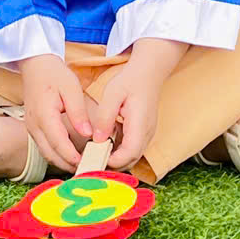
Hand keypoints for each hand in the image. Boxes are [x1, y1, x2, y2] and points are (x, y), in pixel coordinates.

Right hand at [20, 54, 94, 173]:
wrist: (35, 66)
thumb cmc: (54, 74)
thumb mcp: (71, 88)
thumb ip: (78, 112)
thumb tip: (86, 134)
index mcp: (44, 115)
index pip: (58, 142)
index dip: (71, 156)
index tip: (86, 163)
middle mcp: (34, 125)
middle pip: (50, 153)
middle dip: (68, 164)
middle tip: (87, 170)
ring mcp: (31, 128)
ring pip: (46, 153)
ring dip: (62, 162)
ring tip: (81, 166)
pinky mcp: (32, 128)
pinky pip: (44, 147)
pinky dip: (56, 155)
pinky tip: (70, 156)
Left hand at [87, 40, 181, 173]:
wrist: (149, 73)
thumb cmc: (131, 81)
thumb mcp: (113, 94)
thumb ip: (105, 117)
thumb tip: (97, 139)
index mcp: (140, 124)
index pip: (130, 152)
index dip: (114, 161)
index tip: (95, 159)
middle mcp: (147, 133)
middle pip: (131, 160)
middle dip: (112, 165)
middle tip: (90, 162)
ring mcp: (147, 134)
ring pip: (132, 157)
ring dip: (115, 160)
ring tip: (94, 155)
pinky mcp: (143, 133)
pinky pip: (132, 149)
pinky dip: (118, 152)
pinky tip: (104, 145)